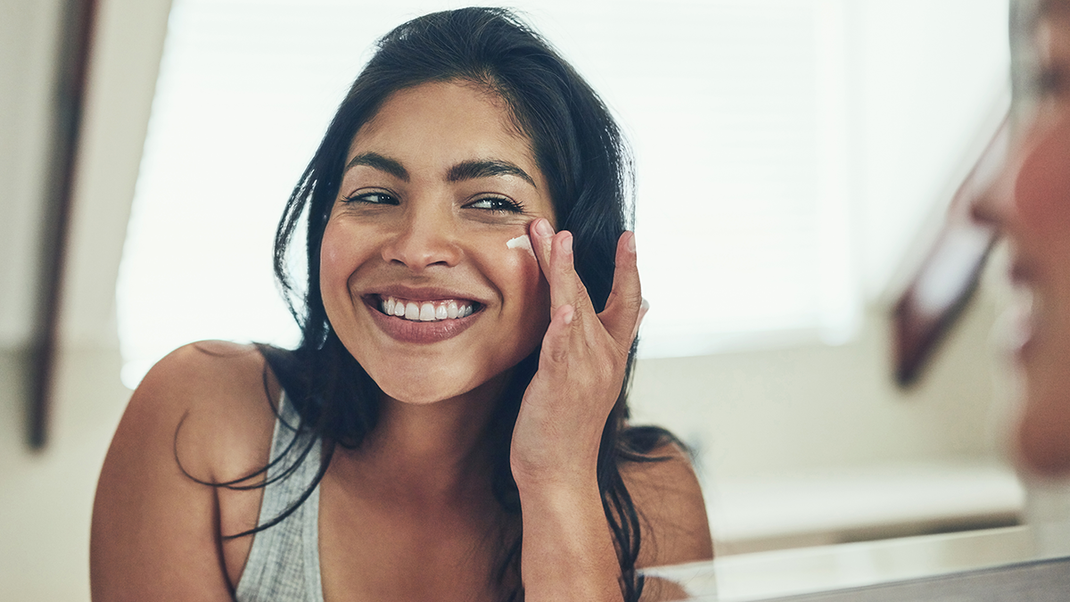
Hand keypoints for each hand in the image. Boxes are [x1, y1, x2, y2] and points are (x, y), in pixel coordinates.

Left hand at [509, 218, 642, 488]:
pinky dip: (563, 325)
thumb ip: (611, 338)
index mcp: (611, 353)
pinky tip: (562, 305)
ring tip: (552, 239)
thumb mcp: (593, 377)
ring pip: (574, 309)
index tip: (630, 236)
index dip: (629, 268)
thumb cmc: (567, 425)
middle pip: (589, 294)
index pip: (627, 302)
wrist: (559, 473)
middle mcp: (603, 357)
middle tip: (553, 224)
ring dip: (561, 272)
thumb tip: (641, 306)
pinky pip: (562, 348)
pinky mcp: (561, 384)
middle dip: (568, 256)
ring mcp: (584, 370)